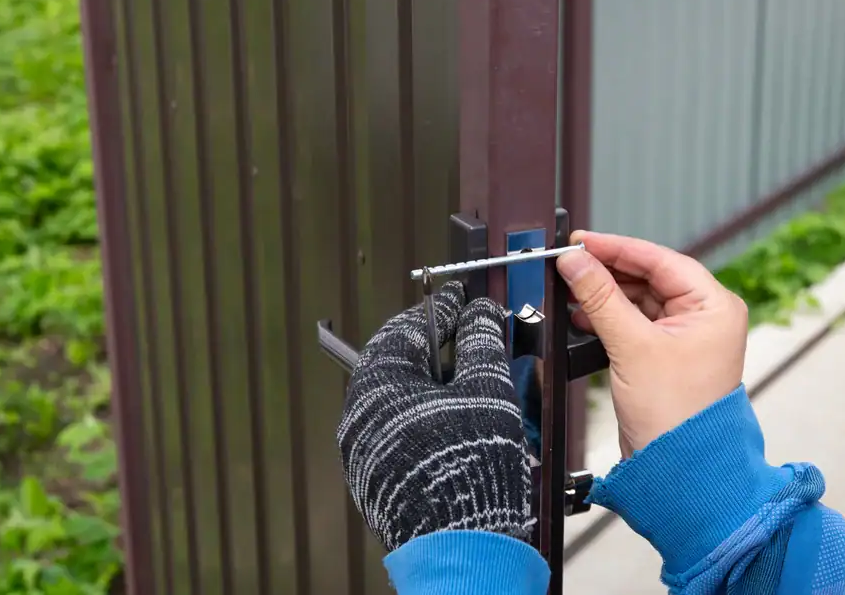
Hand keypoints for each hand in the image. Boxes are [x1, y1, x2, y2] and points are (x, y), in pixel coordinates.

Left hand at [337, 281, 532, 551]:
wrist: (460, 546)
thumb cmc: (468, 464)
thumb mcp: (486, 389)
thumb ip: (481, 342)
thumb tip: (479, 311)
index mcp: (376, 383)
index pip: (407, 327)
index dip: (441, 310)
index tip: (463, 298)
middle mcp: (358, 415)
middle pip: (401, 364)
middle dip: (440, 350)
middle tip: (472, 339)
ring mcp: (363, 450)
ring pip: (402, 400)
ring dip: (437, 387)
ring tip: (475, 386)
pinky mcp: (376, 477)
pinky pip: (401, 432)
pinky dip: (430, 418)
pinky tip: (461, 424)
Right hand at [556, 231, 747, 457]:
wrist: (678, 470)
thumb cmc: (676, 415)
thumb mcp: (632, 346)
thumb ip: (600, 298)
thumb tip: (575, 262)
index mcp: (713, 306)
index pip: (660, 260)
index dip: (617, 248)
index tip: (581, 242)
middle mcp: (704, 317)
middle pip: (648, 277)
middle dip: (607, 272)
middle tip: (570, 264)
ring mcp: (685, 337)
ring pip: (638, 300)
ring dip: (604, 295)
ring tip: (571, 290)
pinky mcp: (665, 355)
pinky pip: (633, 323)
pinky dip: (608, 318)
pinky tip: (582, 316)